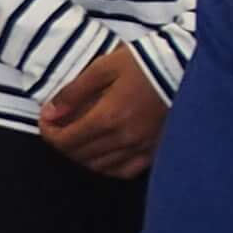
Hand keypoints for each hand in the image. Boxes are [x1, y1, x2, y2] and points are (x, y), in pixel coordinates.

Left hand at [36, 44, 166, 180]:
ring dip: (82, 155)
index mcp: (108, 117)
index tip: (46, 119)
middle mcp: (123, 138)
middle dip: (62, 142)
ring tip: (80, 139)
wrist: (186, 65)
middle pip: (79, 155)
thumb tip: (51, 112)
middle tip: (59, 126)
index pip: (65, 140)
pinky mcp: (156, 149)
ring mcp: (141, 147)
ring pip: (99, 166)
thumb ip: (74, 92)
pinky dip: (109, 167)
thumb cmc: (145, 62)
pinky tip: (105, 155)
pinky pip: (125, 170)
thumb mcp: (104, 67)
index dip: (48, 132)